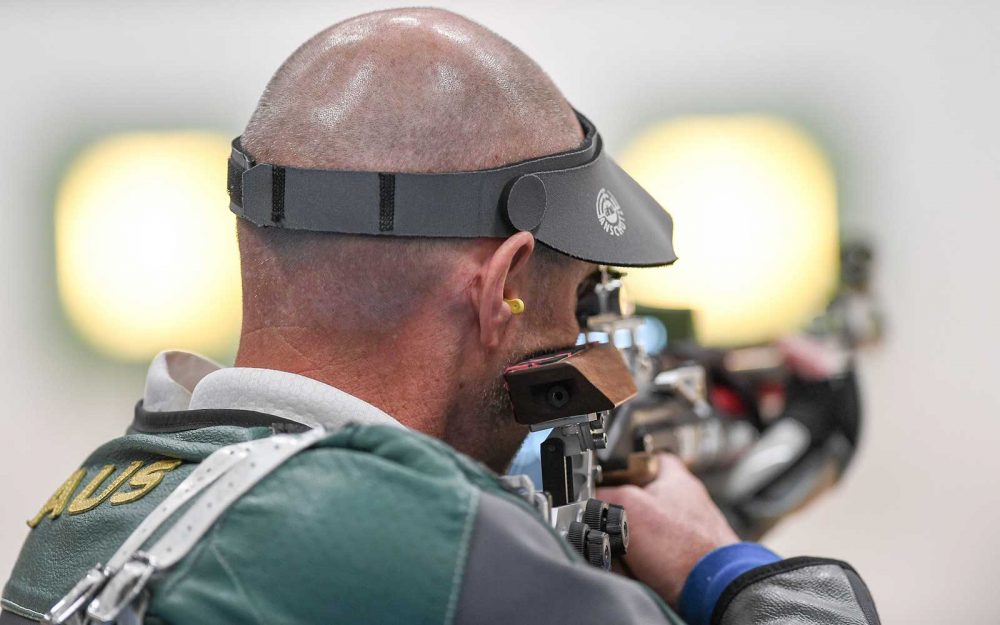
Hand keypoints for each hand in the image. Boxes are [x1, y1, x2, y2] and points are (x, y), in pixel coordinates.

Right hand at [597, 453, 738, 606]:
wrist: (711, 590)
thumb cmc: (683, 548)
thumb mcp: (628, 507)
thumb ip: (605, 495)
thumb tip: (589, 499)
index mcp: (676, 478)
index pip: (643, 460)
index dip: (622, 470)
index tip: (607, 481)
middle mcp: (686, 502)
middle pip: (640, 499)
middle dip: (622, 514)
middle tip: (613, 524)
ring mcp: (689, 531)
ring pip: (645, 531)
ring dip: (632, 542)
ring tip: (627, 552)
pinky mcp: (689, 557)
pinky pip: (655, 556)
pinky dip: (644, 563)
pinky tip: (641, 570)